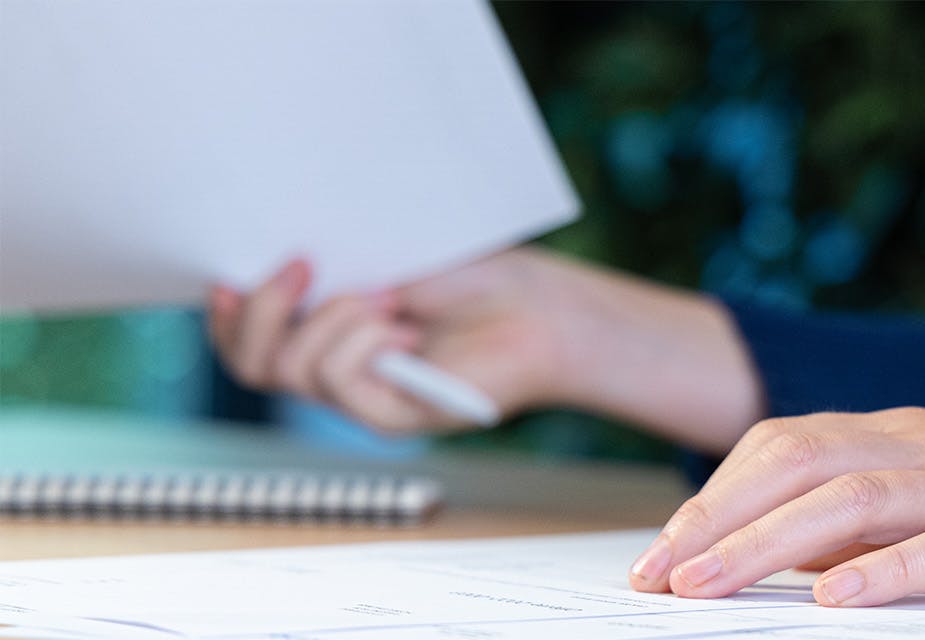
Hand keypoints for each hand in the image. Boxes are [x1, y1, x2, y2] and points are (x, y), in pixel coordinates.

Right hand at [207, 247, 763, 448]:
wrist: (537, 307)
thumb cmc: (474, 273)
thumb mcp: (385, 250)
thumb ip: (327, 257)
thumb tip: (264, 250)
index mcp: (325, 330)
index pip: (244, 342)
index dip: (224, 316)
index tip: (225, 273)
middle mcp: (334, 369)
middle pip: (251, 362)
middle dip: (263, 307)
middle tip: (307, 261)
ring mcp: (360, 398)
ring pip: (291, 370)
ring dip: (333, 317)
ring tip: (390, 296)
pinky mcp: (390, 417)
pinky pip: (339, 384)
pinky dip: (364, 343)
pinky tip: (406, 328)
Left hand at [628, 407, 924, 605]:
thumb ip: (873, 512)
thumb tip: (784, 556)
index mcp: (905, 433)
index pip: (787, 444)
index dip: (718, 494)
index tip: (665, 548)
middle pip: (800, 465)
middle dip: (717, 521)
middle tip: (657, 575)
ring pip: (852, 501)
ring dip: (767, 547)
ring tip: (707, 589)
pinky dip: (885, 572)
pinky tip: (836, 600)